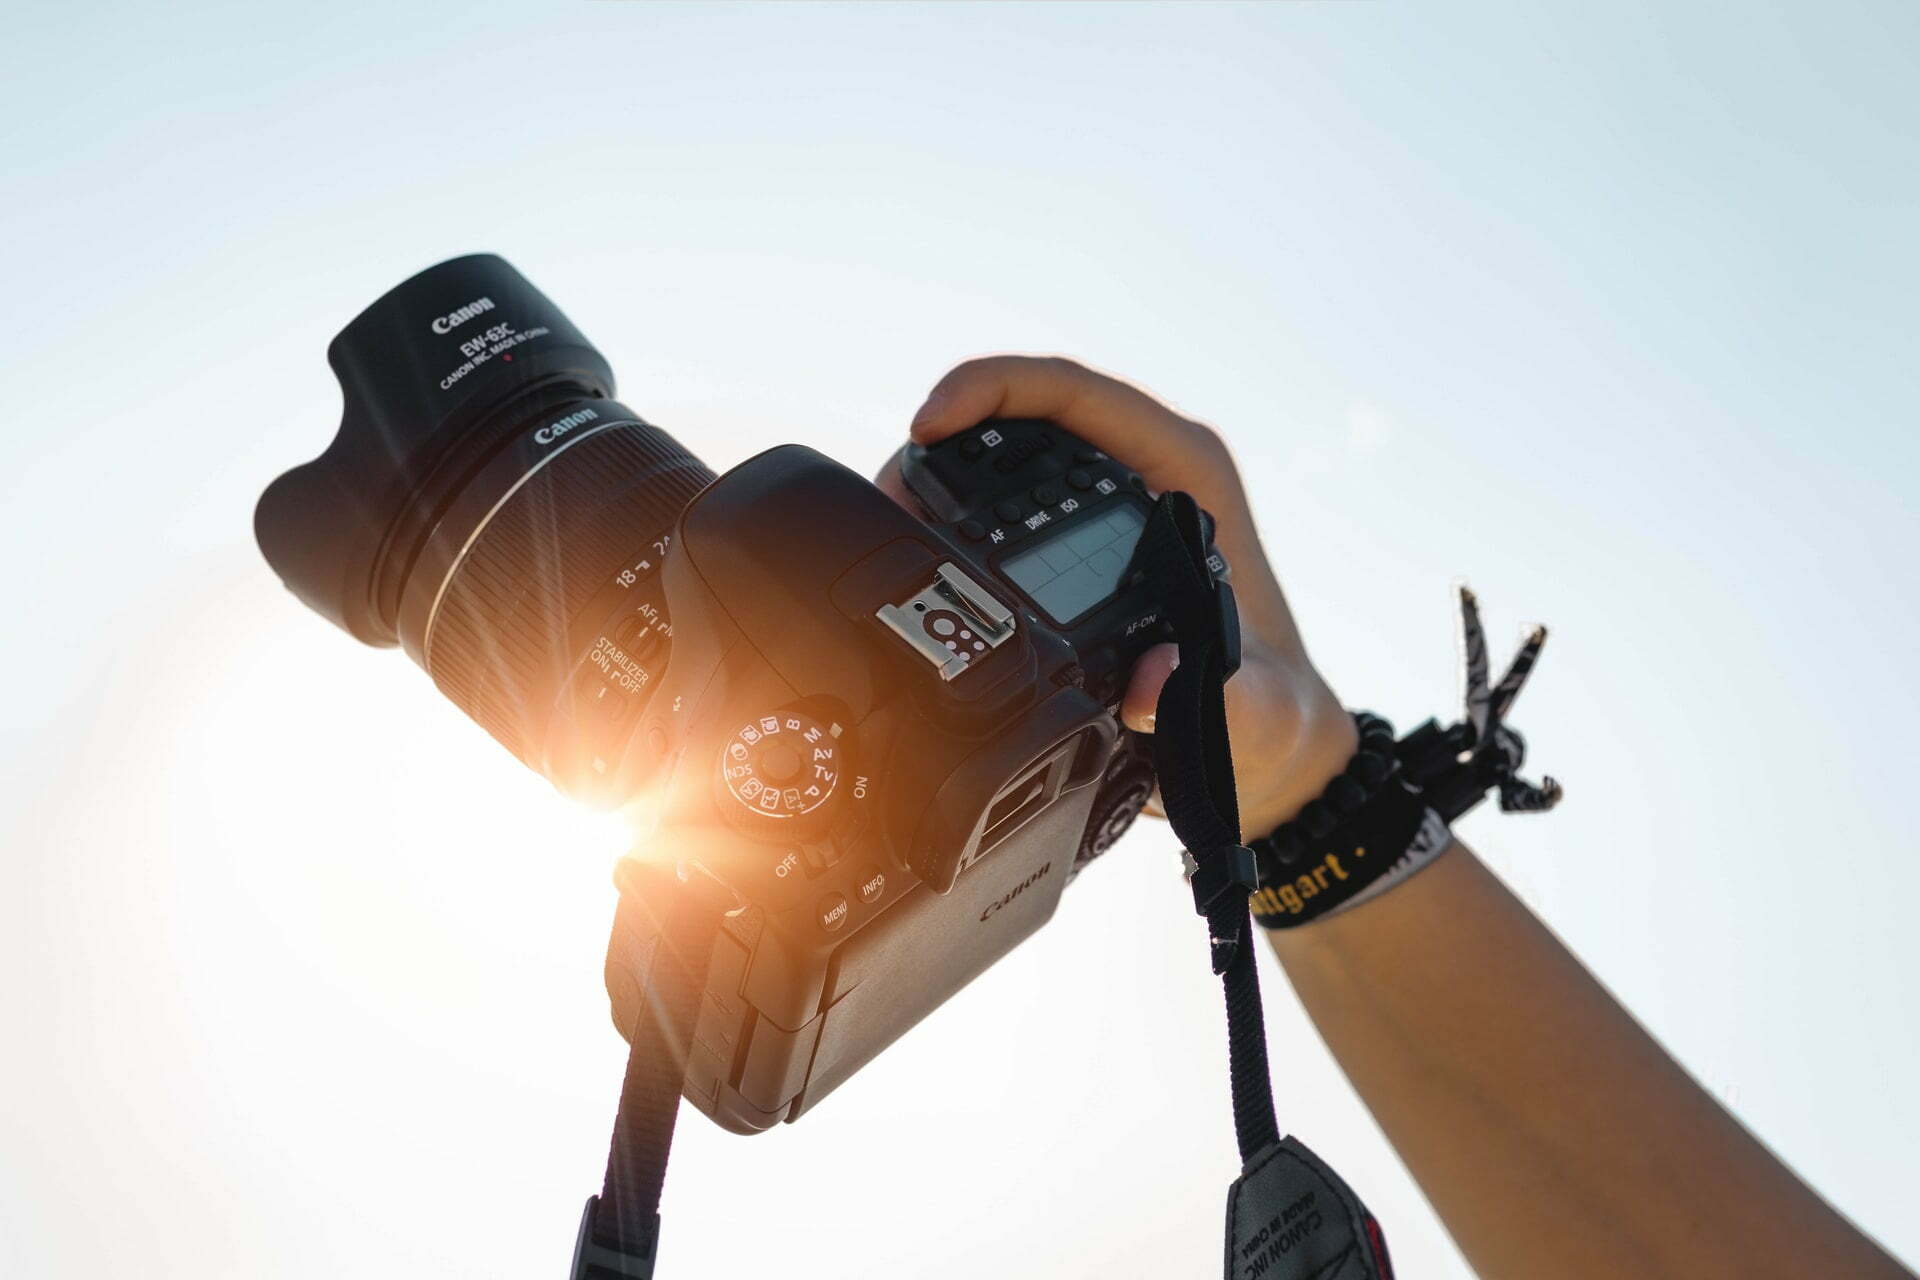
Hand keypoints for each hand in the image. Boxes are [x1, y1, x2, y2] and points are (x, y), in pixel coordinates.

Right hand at [879, 355, 1356, 839]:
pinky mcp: (1075, 552)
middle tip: (885, 493)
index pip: (1078, 395)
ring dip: (937, 479)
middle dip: (944, 437)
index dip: (995, 388)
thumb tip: (1151, 683)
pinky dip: (948, 524)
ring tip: (881, 524)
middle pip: (1023, 417)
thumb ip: (1221, 700)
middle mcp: (1142, 478)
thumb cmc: (1272, 723)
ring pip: (1002, 460)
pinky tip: (909, 559)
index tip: (931, 422)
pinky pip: (999, 512)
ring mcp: (1103, 512)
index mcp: (1186, 475)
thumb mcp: (1256, 716)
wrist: (1267, 755)